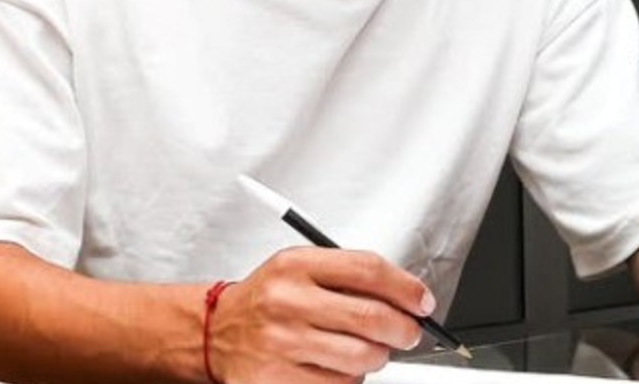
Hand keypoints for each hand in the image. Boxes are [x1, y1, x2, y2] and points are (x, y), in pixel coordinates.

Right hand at [208, 247, 434, 383]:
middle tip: (409, 332)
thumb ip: (349, 275)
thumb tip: (408, 297)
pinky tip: (335, 365)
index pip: (368, 269)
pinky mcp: (279, 380)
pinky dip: (350, 377)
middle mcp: (287, 302)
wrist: (215, 333)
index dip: (406, 287)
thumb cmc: (267, 300)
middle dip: (405, 329)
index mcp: (295, 265)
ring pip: (363, 357)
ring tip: (365, 348)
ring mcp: (282, 344)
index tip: (422, 301)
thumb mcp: (299, 269)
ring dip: (377, 356)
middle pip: (372, 318)